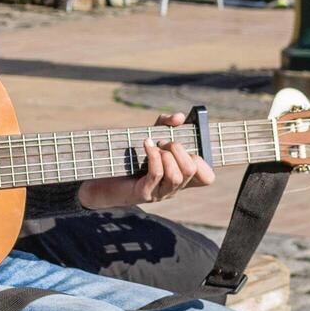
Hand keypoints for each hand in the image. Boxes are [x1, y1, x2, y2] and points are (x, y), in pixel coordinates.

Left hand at [76, 112, 215, 209]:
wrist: (102, 177)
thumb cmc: (130, 157)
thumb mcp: (151, 135)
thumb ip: (166, 123)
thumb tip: (179, 117)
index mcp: (180, 177)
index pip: (207, 178)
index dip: (202, 161)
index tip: (186, 148)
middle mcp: (174, 188)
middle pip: (191, 171)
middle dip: (179, 150)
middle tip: (164, 142)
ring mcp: (160, 193)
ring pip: (177, 176)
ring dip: (166, 155)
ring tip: (154, 146)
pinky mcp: (144, 193)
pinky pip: (156, 174)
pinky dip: (153, 156)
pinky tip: (146, 145)